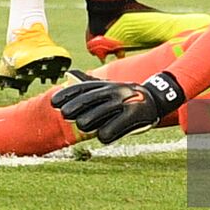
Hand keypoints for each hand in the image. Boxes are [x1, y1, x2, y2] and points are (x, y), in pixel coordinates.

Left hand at [50, 69, 185, 143]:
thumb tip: (68, 75)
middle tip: (66, 115)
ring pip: (96, 116)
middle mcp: (112, 92)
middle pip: (86, 101)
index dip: (66, 95)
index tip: (54, 102)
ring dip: (87, 123)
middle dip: (73, 109)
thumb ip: (89, 82)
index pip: (81, 89)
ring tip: (84, 125)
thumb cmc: (124, 95)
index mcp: (105, 85)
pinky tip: (103, 135)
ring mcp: (122, 103)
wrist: (154, 98)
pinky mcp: (132, 116)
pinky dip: (105, 134)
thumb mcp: (108, 86)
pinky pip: (111, 129)